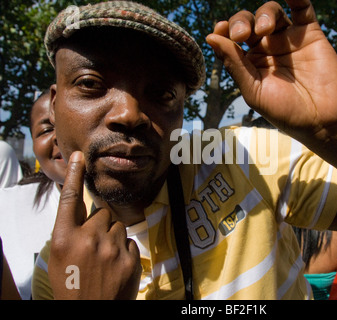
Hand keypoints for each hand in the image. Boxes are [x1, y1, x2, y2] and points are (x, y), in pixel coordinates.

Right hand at [48, 151, 141, 299]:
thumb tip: (86, 214)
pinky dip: (124, 252)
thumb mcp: (59, 258)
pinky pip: (130, 242)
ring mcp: (111, 249)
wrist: (92, 312)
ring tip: (104, 260)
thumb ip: (70, 232)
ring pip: (118, 227)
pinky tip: (115, 267)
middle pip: (102, 214)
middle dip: (100, 226)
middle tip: (93, 248)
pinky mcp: (130, 258)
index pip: (70, 200)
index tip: (80, 157)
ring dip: (113, 238)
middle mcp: (87, 239)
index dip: (75, 176)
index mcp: (63, 239)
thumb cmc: (71, 286)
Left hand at [206, 0, 336, 141]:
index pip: (231, 39)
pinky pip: (302, 8)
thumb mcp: (254, 91)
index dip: (225, 30)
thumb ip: (234, 64)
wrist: (323, 120)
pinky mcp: (310, 34)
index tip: (220, 30)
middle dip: (241, 22)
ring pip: (271, 13)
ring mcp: (288, 39)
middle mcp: (267, 48)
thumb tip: (210, 37)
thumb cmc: (285, 112)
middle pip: (248, 22)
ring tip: (264, 29)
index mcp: (250, 63)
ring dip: (264, 14)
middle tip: (242, 35)